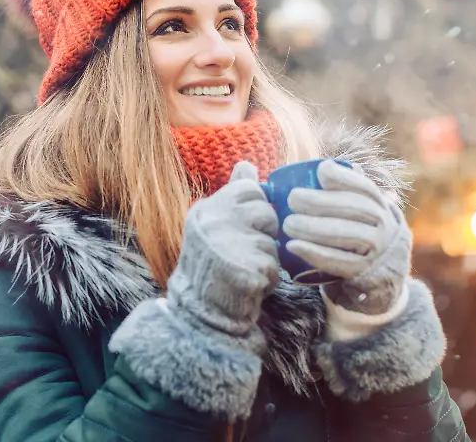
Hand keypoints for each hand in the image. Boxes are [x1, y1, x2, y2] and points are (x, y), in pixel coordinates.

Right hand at [167, 161, 280, 337]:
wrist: (200, 311)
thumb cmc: (212, 263)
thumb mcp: (216, 224)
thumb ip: (234, 193)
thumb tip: (247, 165)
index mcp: (207, 209)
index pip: (251, 190)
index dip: (256, 210)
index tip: (244, 227)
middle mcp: (215, 223)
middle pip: (267, 214)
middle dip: (264, 234)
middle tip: (244, 251)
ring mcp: (230, 246)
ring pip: (272, 242)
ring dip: (266, 259)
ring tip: (244, 269)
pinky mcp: (247, 270)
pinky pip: (274, 267)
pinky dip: (267, 279)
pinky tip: (249, 285)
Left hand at [283, 160, 411, 314]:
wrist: (382, 266)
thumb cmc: (359, 226)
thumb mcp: (360, 206)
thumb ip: (343, 188)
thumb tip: (316, 167)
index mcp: (376, 201)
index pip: (362, 186)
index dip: (342, 177)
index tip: (320, 172)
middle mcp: (380, 222)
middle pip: (352, 208)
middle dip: (319, 202)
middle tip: (292, 199)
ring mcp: (374, 247)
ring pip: (345, 234)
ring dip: (313, 228)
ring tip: (288, 224)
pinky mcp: (362, 270)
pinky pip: (338, 261)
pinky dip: (314, 253)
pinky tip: (293, 246)